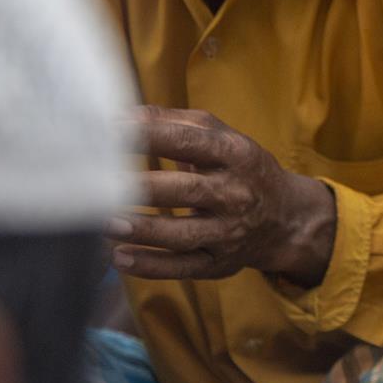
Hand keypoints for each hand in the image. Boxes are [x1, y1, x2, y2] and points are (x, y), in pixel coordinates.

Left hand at [110, 107, 336, 285]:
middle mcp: (236, 193)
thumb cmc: (240, 169)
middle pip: (185, 190)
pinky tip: (119, 258)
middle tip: (95, 185)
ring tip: (104, 223)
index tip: (107, 132)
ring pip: (182, 233)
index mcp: (236, 154)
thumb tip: (123, 115)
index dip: (147, 135)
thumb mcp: (223, 138)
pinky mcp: (219, 263)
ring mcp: (229, 231)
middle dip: (141, 188)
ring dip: (142, 230)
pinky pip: (183, 268)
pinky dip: (150, 265)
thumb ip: (176, 123)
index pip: (188, 141)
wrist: (287, 217)